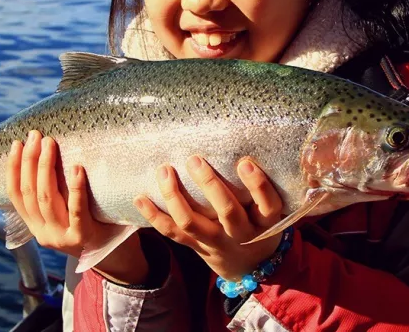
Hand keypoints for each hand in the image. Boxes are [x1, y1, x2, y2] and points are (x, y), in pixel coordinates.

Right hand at [6, 130, 148, 284]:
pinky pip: (76, 209)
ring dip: (46, 167)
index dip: (13, 168)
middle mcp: (43, 232)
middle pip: (30, 192)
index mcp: (34, 225)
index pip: (15, 194)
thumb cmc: (89, 223)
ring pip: (47, 198)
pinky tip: (77, 168)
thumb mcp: (62, 213)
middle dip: (30, 160)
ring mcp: (61, 236)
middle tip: (36, 136)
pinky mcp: (82, 236)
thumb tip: (42, 153)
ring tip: (51, 144)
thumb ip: (51, 194)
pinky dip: (76, 187)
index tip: (16, 144)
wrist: (114, 253)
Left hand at [133, 156, 283, 280]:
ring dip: (175, 196)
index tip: (245, 163)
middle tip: (194, 159)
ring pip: (191, 222)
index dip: (258, 186)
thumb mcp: (269, 211)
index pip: (268, 205)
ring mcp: (215, 242)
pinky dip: (153, 215)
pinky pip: (172, 232)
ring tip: (165, 171)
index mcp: (263, 222)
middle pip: (227, 211)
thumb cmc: (259, 225)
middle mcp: (240, 233)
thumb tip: (246, 142)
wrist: (249, 267)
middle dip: (209, 184)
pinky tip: (140, 198)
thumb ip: (260, 188)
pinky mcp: (196, 246)